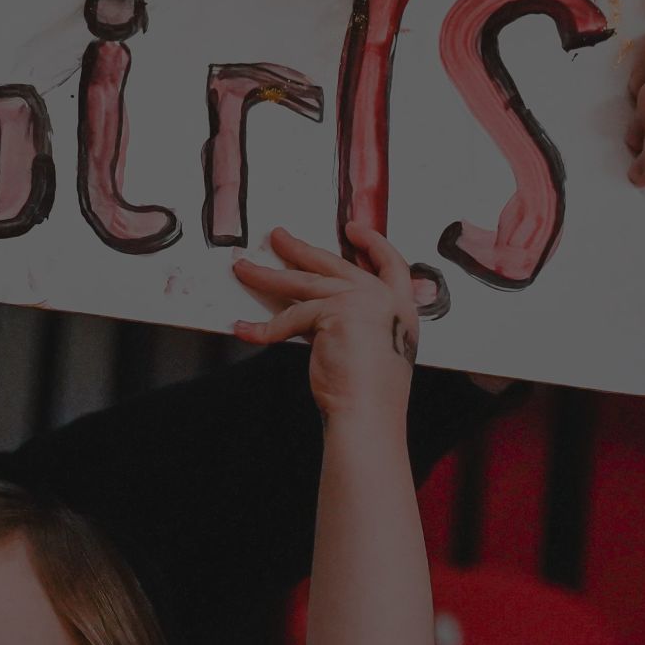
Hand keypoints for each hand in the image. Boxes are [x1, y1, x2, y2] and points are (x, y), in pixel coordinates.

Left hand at [230, 221, 420, 428]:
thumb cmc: (370, 393)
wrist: (369, 413)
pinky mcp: (334, 312)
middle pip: (334, 264)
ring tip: (244, 268)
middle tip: (278, 237)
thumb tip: (316, 310)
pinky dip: (262, 327)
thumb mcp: (372, 346)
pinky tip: (244, 328)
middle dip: (300, 248)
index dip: (373, 243)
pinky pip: (289, 317)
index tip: (353, 230)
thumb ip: (355, 322)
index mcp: (400, 307)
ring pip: (303, 282)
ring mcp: (360, 300)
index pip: (391, 263)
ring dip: (267, 275)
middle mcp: (384, 298)